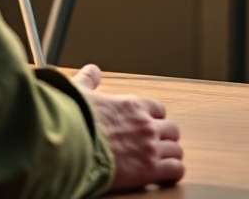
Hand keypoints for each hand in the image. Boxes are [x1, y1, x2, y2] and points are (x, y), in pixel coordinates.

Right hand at [73, 64, 184, 191]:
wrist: (72, 147)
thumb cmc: (75, 120)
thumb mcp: (79, 92)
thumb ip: (89, 80)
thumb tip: (92, 71)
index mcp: (133, 105)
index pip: (158, 109)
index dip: (154, 119)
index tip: (148, 126)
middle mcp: (146, 124)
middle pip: (171, 129)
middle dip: (166, 137)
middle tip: (157, 146)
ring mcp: (150, 147)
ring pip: (176, 150)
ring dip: (170, 156)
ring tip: (162, 162)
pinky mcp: (149, 170)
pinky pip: (175, 170)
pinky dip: (173, 173)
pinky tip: (165, 176)